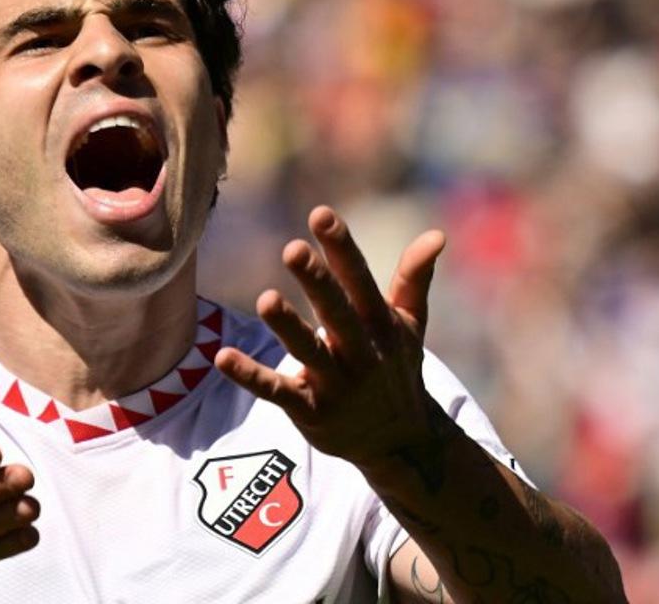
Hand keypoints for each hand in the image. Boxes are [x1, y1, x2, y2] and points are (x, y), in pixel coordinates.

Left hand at [214, 206, 446, 466]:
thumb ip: (413, 279)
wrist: (401, 443)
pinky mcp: (311, 411)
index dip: (341, 248)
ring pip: (309, 352)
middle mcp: (361, 353)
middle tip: (293, 249)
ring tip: (265, 300)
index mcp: (380, 325)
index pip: (360, 280)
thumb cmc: (396, 368)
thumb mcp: (409, 325)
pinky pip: (277, 392)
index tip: (321, 214)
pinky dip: (250, 376)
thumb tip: (436, 233)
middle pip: (337, 313)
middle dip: (317, 282)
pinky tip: (222, 356)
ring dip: (288, 327)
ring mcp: (336, 384)